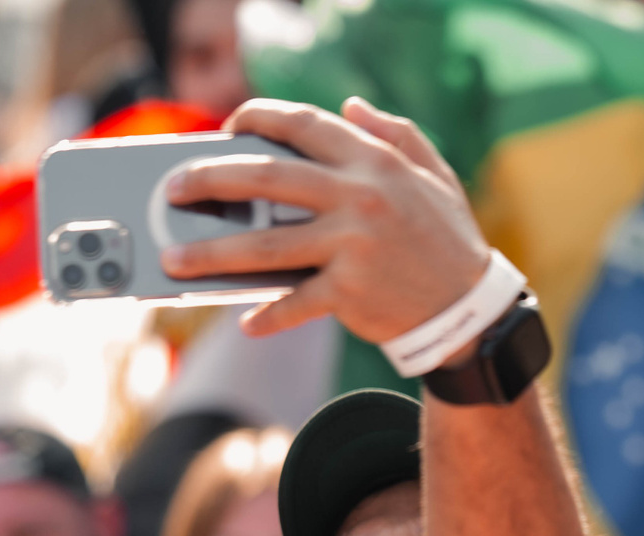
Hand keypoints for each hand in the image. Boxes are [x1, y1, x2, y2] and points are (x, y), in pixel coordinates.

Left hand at [159, 97, 490, 340]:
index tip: (227, 130)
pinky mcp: (349, 291)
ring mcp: (351, 244)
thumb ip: (394, 134)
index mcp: (374, 161)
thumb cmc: (448, 239)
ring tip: (175, 258)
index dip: (258, 119)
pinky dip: (269, 315)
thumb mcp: (434, 174)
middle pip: (266, 178)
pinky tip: (246, 321)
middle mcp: (359, 196)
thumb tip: (351, 107)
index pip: (302, 124)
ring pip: (264, 245)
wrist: (471, 307)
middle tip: (172, 189)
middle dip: (210, 180)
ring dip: (212, 253)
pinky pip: (295, 302)